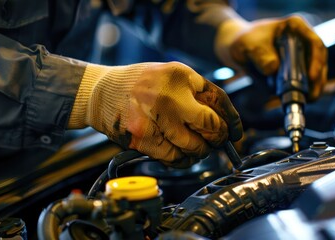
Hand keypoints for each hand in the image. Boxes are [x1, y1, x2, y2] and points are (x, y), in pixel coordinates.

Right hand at [69, 62, 242, 167]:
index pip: (219, 100)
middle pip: (211, 126)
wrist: (99, 92)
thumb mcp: (171, 74)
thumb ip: (197, 92)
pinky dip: (182, 160)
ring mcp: (154, 118)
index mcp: (180, 75)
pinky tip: (180, 153)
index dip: (233, 120)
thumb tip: (225, 120)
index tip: (235, 132)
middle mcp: (169, 95)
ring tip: (197, 148)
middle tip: (217, 141)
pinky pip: (173, 157)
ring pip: (194, 147)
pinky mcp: (142, 138)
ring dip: (200, 151)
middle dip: (219, 138)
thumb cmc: (139, 84)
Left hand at [216, 15, 326, 100]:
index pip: (314, 42)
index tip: (312, 77)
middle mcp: (302, 41)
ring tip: (309, 100)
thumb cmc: (244, 41)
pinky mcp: (296, 70)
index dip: (317, 60)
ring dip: (315, 87)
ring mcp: (301, 56)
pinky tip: (303, 99)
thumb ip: (260, 56)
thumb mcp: (249, 45)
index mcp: (295, 27)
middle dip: (318, 79)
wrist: (237, 50)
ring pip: (316, 72)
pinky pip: (306, 81)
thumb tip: (273, 68)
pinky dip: (306, 91)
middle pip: (319, 60)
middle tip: (312, 95)